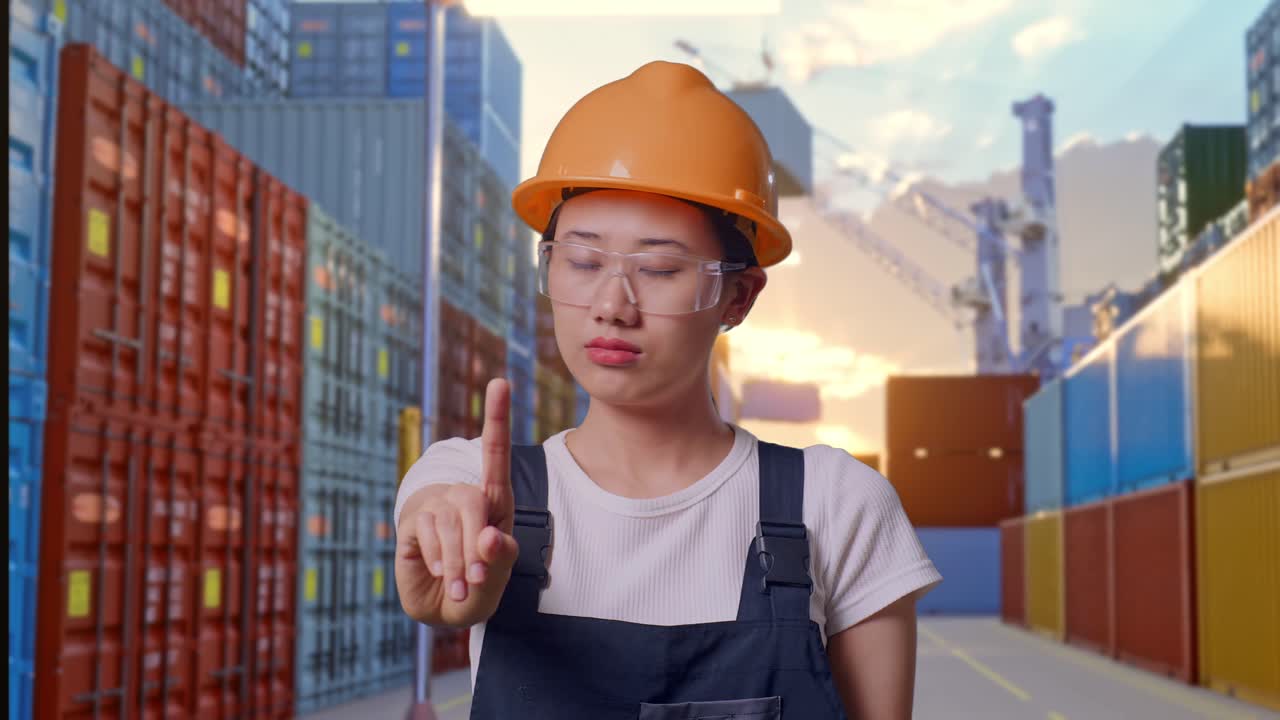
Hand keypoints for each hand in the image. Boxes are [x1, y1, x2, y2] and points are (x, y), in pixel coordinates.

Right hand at [395, 378, 520, 626]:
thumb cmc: (479, 587)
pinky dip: (438, 559)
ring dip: (458, 560)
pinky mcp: (413, 524)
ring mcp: (436, 508)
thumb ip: (499, 557)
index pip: (496, 455)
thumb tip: (488, 534)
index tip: (500, 382)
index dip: (496, 419)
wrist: (445, 609)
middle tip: (479, 581)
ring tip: (462, 588)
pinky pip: (426, 532)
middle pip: (473, 501)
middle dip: (477, 545)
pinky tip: (441, 575)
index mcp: (495, 502)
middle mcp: (465, 498)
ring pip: (449, 521)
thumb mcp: (498, 577)